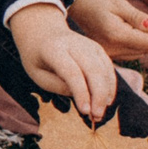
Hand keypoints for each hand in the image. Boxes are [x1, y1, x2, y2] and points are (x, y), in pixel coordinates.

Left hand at [9, 0, 117, 120]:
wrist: (42, 31)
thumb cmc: (36, 57)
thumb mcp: (36, 74)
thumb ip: (56, 85)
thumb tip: (81, 97)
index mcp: (54, 49)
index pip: (72, 72)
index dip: (80, 93)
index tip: (85, 111)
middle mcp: (74, 44)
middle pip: (93, 70)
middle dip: (98, 95)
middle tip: (97, 117)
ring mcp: (88, 44)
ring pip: (104, 70)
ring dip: (106, 94)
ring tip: (99, 114)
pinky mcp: (97, 48)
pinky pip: (108, 68)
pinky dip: (110, 85)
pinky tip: (106, 101)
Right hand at [69, 0, 147, 61]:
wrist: (75, 2)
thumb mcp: (119, 3)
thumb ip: (138, 17)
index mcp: (116, 35)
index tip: (137, 18)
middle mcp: (112, 49)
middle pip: (144, 50)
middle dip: (143, 36)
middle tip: (128, 21)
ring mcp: (108, 53)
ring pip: (137, 54)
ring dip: (136, 40)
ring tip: (122, 26)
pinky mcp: (106, 53)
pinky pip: (127, 54)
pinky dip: (128, 44)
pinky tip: (117, 32)